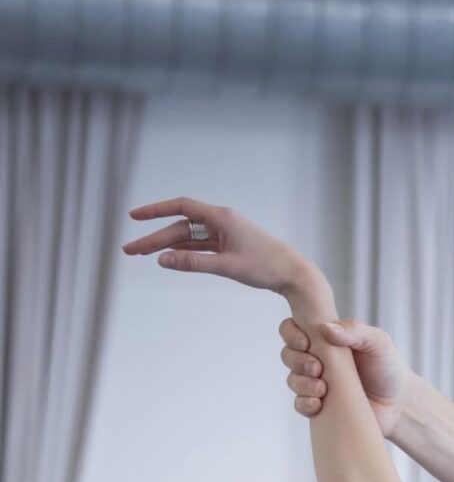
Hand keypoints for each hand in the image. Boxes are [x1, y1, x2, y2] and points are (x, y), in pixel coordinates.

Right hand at [124, 196, 316, 299]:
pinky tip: (169, 257)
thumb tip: (163, 261)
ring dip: (167, 246)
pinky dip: (185, 252)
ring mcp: (224, 234)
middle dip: (155, 238)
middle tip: (131, 250)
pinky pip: (201, 246)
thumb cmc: (266, 267)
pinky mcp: (229, 246)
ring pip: (188, 238)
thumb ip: (193, 263)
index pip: (180, 207)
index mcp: (220, 217)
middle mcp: (220, 221)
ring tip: (144, 255)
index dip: (155, 211)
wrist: (294, 274)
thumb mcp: (227, 266)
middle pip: (180, 227)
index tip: (134, 217)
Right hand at [277, 315, 412, 438]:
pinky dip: (304, 403)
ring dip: (302, 383)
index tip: (306, 343)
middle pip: (288, 354)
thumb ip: (355, 330)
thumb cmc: (388, 369)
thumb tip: (326, 328)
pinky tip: (319, 404)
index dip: (292, 334)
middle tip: (318, 368)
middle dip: (297, 360)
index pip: (293, 329)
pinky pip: (299, 405)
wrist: (399, 406)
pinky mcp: (319, 407)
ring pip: (292, 380)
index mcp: (325, 339)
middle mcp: (316, 359)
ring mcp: (316, 384)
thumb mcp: (378, 342)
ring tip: (323, 388)